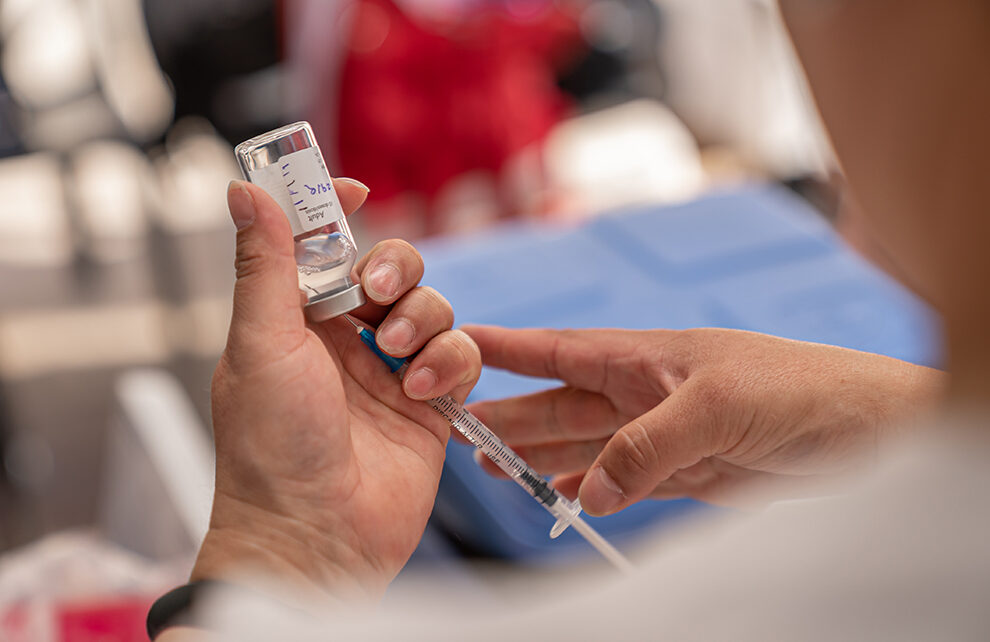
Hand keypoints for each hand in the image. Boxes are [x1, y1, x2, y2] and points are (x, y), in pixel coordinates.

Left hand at [194, 180, 480, 599]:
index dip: (340, 212)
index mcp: (297, 322)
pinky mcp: (433, 403)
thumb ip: (264, 265)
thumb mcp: (260, 344)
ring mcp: (392, 371)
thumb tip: (242, 192)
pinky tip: (423, 390)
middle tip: (376, 290)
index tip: (355, 189)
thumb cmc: (270, 449)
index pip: (325, 247)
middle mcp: (346, 341)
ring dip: (422, 320)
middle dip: (395, 268)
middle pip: (393, 268)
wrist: (316, 536)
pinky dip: (450, 362)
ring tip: (397, 356)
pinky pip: (462, 353)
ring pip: (434, 306)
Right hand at [463, 326, 944, 513]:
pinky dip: (588, 489)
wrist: (862, 428)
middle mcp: (643, 392)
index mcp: (643, 357)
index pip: (558, 350)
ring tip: (492, 466)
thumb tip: (590, 492)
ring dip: (539, 455)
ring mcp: (661, 433)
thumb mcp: (714, 408)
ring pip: (583, 444)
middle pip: (559, 403)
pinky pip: (619, 480)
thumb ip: (646, 448)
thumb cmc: (795, 389)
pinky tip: (561, 495)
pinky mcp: (685, 470)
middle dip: (510, 415)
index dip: (506, 348)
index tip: (455, 341)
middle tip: (457, 430)